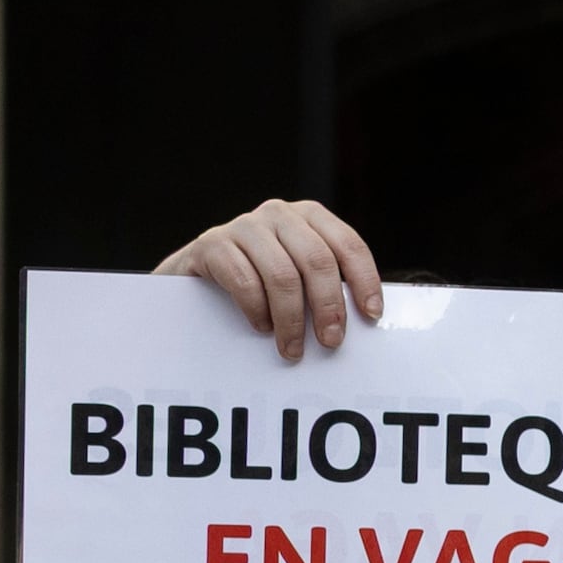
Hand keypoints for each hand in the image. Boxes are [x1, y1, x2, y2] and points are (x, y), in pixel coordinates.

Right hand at [159, 200, 381, 362]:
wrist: (191, 278)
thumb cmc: (256, 281)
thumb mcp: (295, 275)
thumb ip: (323, 285)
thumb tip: (362, 321)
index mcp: (308, 216)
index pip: (347, 244)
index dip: (363, 280)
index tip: (370, 316)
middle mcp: (278, 214)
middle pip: (317, 260)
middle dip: (328, 306)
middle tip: (330, 342)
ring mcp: (243, 226)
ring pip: (282, 274)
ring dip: (291, 319)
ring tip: (292, 349)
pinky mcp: (212, 244)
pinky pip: (243, 279)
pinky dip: (257, 309)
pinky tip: (261, 326)